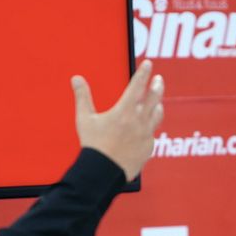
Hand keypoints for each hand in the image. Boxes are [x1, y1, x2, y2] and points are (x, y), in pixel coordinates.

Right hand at [72, 59, 164, 180]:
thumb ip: (83, 96)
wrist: (103, 172)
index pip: (137, 85)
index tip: (148, 63)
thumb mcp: (85, 119)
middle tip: (158, 79)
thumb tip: (76, 78)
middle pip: (154, 97)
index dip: (143, 72)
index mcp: (124, 111)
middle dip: (157, 85)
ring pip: (157, 115)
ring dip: (157, 106)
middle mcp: (139, 121)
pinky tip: (145, 130)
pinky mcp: (148, 148)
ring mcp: (146, 135)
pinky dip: (148, 129)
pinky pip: (151, 135)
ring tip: (157, 102)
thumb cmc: (93, 145)